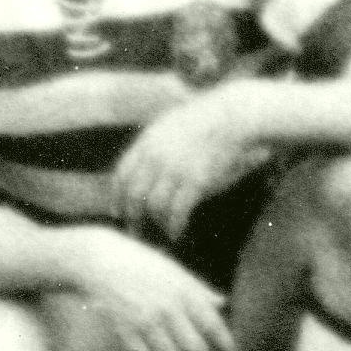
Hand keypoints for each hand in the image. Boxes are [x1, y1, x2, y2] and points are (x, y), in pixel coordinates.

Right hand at [71, 227, 236, 350]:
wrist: (103, 262)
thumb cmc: (144, 264)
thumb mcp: (175, 271)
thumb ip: (200, 289)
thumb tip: (224, 303)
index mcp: (183, 291)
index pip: (211, 325)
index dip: (225, 345)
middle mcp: (167, 309)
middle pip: (195, 348)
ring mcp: (145, 322)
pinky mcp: (126, 332)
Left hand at [109, 90, 263, 242]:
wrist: (234, 116)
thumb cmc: (208, 120)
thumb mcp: (171, 124)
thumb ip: (156, 144)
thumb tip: (147, 167)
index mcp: (147, 142)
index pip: (122, 175)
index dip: (117, 197)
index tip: (118, 212)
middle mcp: (156, 157)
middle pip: (134, 195)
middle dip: (133, 217)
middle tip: (136, 232)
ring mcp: (175, 169)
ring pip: (155, 207)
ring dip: (157, 225)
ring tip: (162, 235)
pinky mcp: (195, 181)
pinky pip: (177, 212)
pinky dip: (174, 227)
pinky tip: (177, 234)